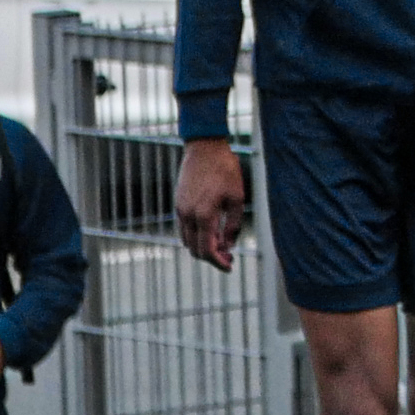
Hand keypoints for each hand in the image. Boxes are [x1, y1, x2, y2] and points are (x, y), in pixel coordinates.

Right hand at [177, 138, 247, 270]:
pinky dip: (195, 236)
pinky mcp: (178, 203)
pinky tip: (209, 232)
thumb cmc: (225, 170)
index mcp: (204, 215)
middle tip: (229, 257)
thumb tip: (228, 246)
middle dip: (212, 257)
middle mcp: (188, 215)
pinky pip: (183, 229)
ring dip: (202, 247)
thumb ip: (233, 225)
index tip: (230, 266)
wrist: (204, 147)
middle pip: (195, 250)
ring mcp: (180, 209)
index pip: (207, 250)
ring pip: (187, 241)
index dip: (219, 263)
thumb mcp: (237, 198)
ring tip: (221, 245)